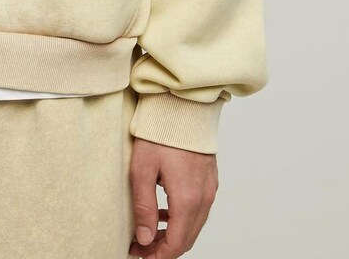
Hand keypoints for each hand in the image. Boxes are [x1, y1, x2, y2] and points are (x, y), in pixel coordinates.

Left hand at [128, 137, 217, 256]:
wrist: (183, 104)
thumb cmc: (160, 132)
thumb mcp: (142, 169)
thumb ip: (144, 207)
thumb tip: (145, 239)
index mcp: (188, 200)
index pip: (176, 244)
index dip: (157, 256)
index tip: (139, 255)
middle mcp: (204, 198)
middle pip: (187, 238)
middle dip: (164, 247)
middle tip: (141, 246)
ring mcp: (210, 188)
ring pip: (194, 224)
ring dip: (174, 233)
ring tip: (149, 230)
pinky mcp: (209, 178)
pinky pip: (199, 208)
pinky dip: (183, 217)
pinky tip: (165, 211)